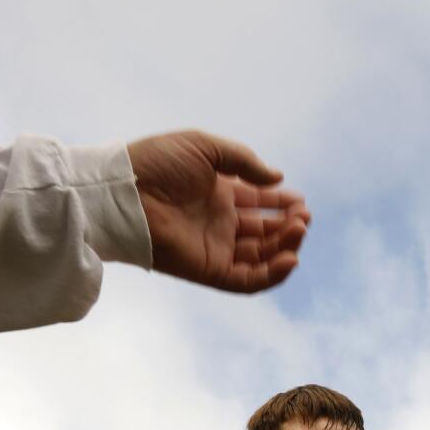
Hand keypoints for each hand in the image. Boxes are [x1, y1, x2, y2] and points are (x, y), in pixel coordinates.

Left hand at [127, 130, 310, 292]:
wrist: (125, 191)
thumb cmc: (157, 163)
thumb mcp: (205, 148)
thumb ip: (244, 161)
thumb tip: (277, 178)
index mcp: (218, 195)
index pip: (258, 203)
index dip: (281, 202)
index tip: (299, 200)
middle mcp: (219, 224)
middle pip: (264, 232)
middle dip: (288, 225)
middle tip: (303, 216)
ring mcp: (215, 248)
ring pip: (261, 257)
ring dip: (285, 246)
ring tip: (298, 230)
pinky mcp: (210, 270)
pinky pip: (247, 281)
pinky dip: (272, 274)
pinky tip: (290, 258)